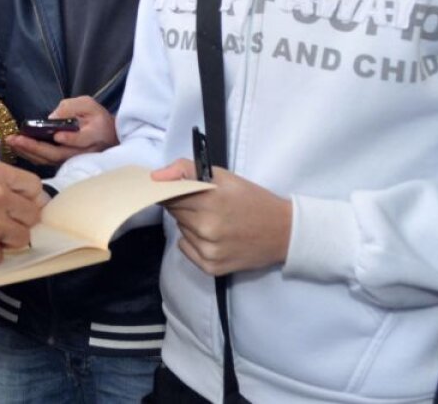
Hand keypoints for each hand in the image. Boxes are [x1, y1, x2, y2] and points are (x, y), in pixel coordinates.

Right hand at [0, 160, 44, 272]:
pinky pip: (2, 255)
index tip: (21, 205)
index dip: (29, 197)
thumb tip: (33, 198)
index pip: (34, 186)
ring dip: (8, 240)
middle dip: (20, 221)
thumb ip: (1, 183)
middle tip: (2, 222)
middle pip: (33, 214)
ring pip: (23, 238)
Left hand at [5, 96, 118, 165]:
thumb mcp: (88, 104)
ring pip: (50, 160)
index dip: (70, 139)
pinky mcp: (63, 162)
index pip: (83, 139)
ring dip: (29, 152)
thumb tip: (52, 117)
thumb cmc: (96, 117)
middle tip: (17, 139)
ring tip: (12, 142)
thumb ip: (72, 107)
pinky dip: (30, 155)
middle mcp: (84, 152)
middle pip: (59, 154)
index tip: (57, 135)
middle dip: (36, 147)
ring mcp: (73, 160)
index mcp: (94, 134)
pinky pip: (45, 161)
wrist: (105, 136)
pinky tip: (17, 147)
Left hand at [154, 159, 291, 275]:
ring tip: (214, 219)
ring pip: (181, 229)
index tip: (179, 189)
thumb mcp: (224, 176)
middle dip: (185, 205)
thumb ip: (187, 170)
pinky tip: (213, 236)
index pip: (170, 195)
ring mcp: (208, 250)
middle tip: (205, 204)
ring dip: (190, 223)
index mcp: (210, 200)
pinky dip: (193, 241)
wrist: (283, 232)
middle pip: (174, 212)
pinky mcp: (210, 267)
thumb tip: (155, 177)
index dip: (173, 190)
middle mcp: (206, 228)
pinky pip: (186, 248)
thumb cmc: (253, 200)